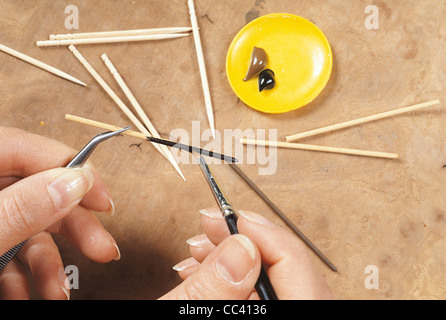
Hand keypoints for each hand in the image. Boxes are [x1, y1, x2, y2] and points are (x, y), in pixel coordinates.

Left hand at [0, 127, 119, 299]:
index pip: (29, 148)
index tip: (102, 199)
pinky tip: (31, 292)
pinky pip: (11, 247)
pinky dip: (25, 273)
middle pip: (39, 191)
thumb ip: (23, 207)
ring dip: (51, 262)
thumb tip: (77, 182)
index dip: (73, 170)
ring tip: (58, 292)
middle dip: (73, 227)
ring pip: (30, 226)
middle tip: (102, 248)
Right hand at [161, 208, 331, 299]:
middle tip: (211, 225)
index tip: (232, 217)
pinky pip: (259, 291)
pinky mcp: (268, 307)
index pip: (295, 265)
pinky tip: (203, 268)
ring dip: (232, 256)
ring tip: (198, 248)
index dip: (264, 233)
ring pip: (269, 277)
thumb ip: (217, 288)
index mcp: (293, 316)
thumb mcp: (190, 313)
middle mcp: (296, 314)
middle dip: (243, 240)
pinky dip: (232, 276)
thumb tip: (240, 244)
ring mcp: (283, 308)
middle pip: (285, 268)